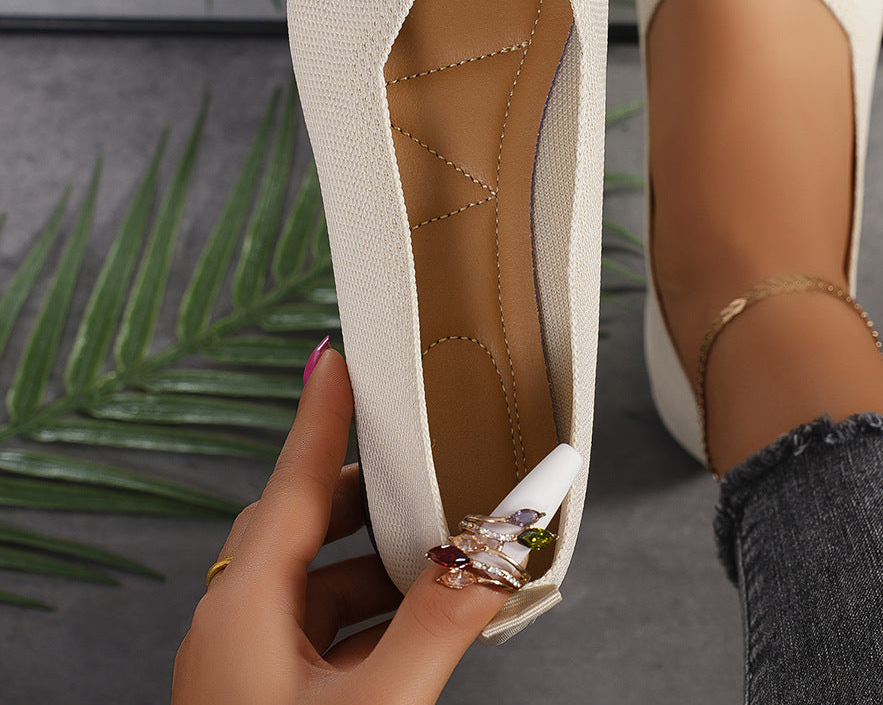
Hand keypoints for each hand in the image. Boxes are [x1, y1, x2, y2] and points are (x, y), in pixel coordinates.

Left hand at [172, 345, 509, 703]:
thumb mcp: (379, 699)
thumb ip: (442, 618)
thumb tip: (504, 544)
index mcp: (241, 609)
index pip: (293, 483)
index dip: (322, 415)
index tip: (338, 358)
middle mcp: (232, 629)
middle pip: (304, 525)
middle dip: (369, 497)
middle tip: (424, 471)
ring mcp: (243, 669)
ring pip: (314, 583)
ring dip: (376, 565)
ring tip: (442, 560)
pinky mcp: (264, 698)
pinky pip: (318, 632)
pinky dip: (370, 617)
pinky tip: (418, 629)